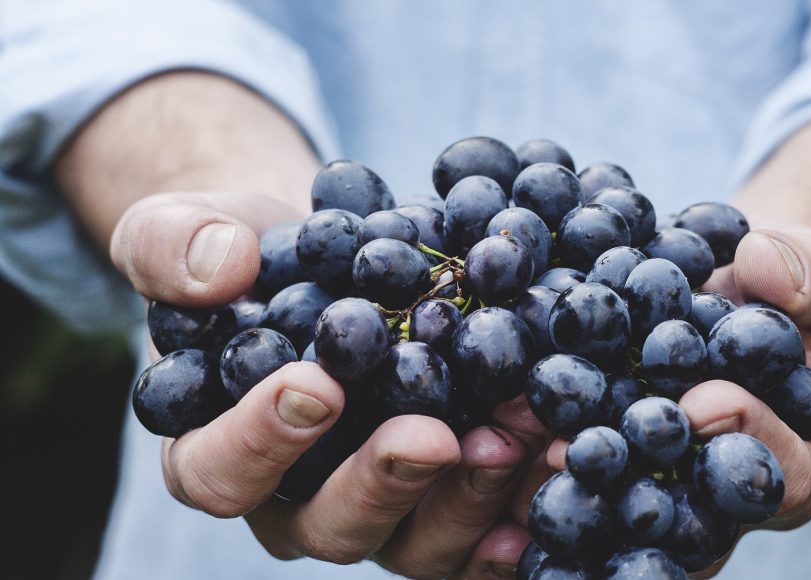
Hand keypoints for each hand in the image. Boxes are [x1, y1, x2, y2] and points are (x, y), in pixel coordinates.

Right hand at [114, 190, 544, 577]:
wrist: (324, 259)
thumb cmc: (243, 255)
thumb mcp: (183, 229)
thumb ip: (172, 246)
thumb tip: (220, 269)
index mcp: (214, 450)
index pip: (219, 472)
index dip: (261, 441)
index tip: (318, 385)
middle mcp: (296, 499)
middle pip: (330, 525)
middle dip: (384, 484)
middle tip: (432, 436)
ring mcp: (377, 506)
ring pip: (415, 542)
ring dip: (469, 498)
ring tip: (516, 438)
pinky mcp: (441, 498)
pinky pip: (478, 531)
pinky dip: (517, 508)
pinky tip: (556, 470)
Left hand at [544, 226, 810, 576]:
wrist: (727, 291)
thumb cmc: (784, 289)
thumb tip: (766, 268)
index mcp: (792, 462)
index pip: (783, 474)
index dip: (749, 439)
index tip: (704, 401)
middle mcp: (720, 499)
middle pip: (689, 520)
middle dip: (636, 484)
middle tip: (582, 451)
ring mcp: (657, 491)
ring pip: (619, 514)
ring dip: (570, 486)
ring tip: (520, 449)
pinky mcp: (602, 470)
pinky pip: (571, 482)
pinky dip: (530, 465)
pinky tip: (489, 439)